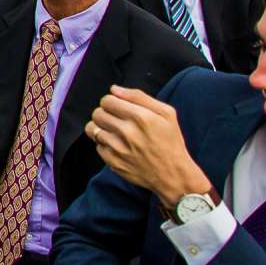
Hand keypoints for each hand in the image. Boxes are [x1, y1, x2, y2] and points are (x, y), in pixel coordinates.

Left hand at [85, 87, 211, 207]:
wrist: (173, 175)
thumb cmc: (171, 141)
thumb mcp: (166, 114)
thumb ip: (139, 96)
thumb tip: (114, 89)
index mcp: (140, 117)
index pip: (107, 100)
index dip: (111, 101)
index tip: (118, 107)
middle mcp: (127, 132)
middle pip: (97, 113)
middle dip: (105, 113)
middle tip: (117, 119)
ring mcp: (118, 149)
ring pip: (93, 129)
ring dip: (101, 128)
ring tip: (114, 131)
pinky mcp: (113, 162)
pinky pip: (97, 146)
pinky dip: (105, 145)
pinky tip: (119, 146)